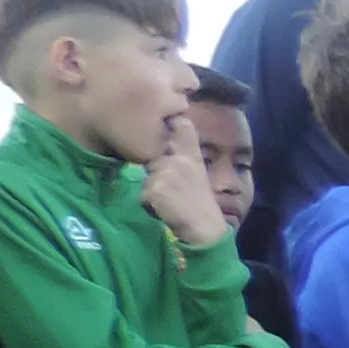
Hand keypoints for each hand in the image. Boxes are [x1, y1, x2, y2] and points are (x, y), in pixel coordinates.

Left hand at [140, 123, 229, 249]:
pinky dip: (149, 204)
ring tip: (170, 202)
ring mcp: (168, 174)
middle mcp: (180, 161)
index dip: (175, 120)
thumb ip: (184, 156)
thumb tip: (173, 136)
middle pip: (153, 161)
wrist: (206, 230)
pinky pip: (142, 194)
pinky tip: (166, 209)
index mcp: (192, 156)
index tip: (175, 118)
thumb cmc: (200, 205)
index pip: (182, 126)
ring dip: (152, 192)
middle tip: (175, 192)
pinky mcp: (157, 189)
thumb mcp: (197, 175)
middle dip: (156, 175)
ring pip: (146, 178)